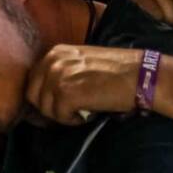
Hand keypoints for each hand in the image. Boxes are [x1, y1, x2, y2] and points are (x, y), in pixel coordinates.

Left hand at [26, 43, 143, 124]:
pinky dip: (73, 120)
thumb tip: (45, 94)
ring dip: (63, 115)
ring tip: (83, 110)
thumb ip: (61, 71)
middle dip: (50, 108)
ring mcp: (57, 76)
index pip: (33, 81)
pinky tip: (88, 114)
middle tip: (71, 110)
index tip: (60, 104)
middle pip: (33, 96)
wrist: (139, 76)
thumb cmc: (116, 71)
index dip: (44, 97)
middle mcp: (52, 61)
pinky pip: (59, 117)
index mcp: (55, 52)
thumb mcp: (81, 61)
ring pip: (46, 109)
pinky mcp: (66, 94)